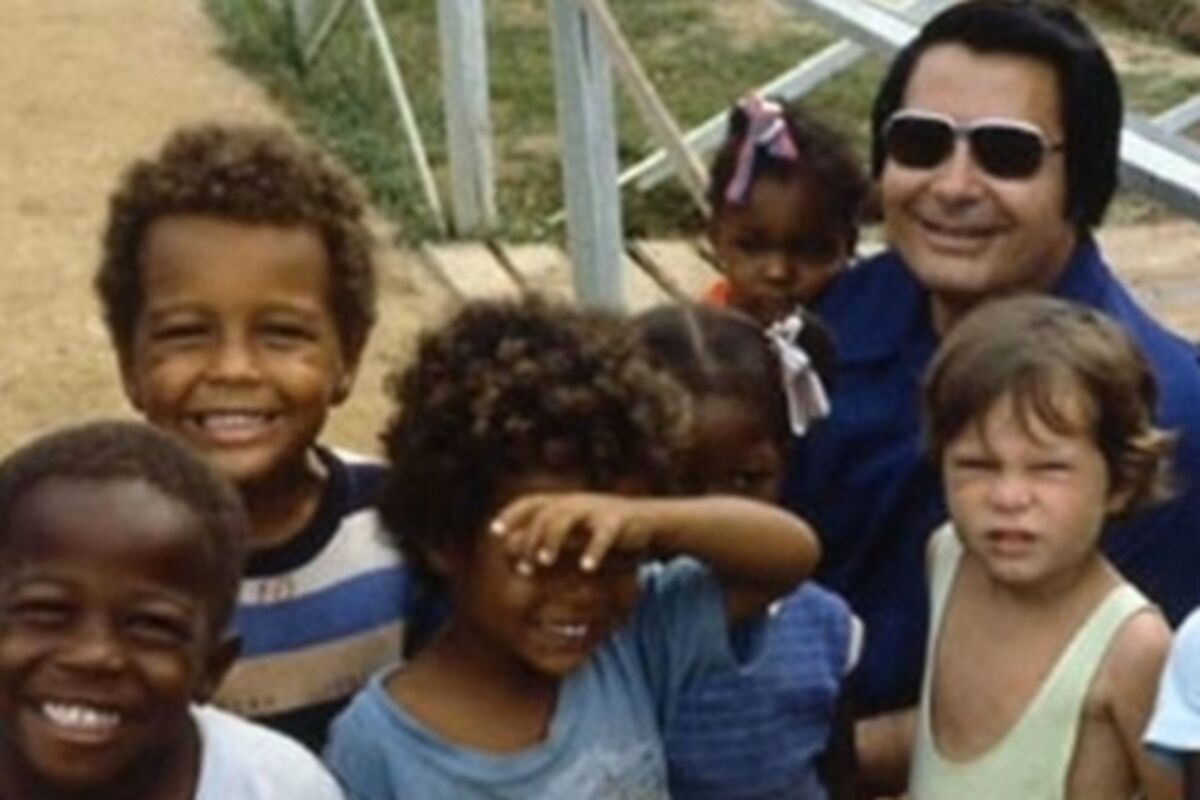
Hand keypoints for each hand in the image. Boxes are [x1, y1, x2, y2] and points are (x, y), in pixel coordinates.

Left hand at [490, 492, 654, 575]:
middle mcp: (577, 502)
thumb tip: (508, 549)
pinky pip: (603, 534)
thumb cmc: (602, 529)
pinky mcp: (619, 520)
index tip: (494, 532)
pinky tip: (586, 568)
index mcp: (564, 502)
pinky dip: (594, 550)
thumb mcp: (572, 531)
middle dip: (531, 539)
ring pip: (567, 517)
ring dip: (552, 540)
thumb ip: (542, 538)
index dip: (511, 515)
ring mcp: (597, 509)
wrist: (649, 520)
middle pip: (545, 514)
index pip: (531, 502)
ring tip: (544, 563)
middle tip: (524, 567)